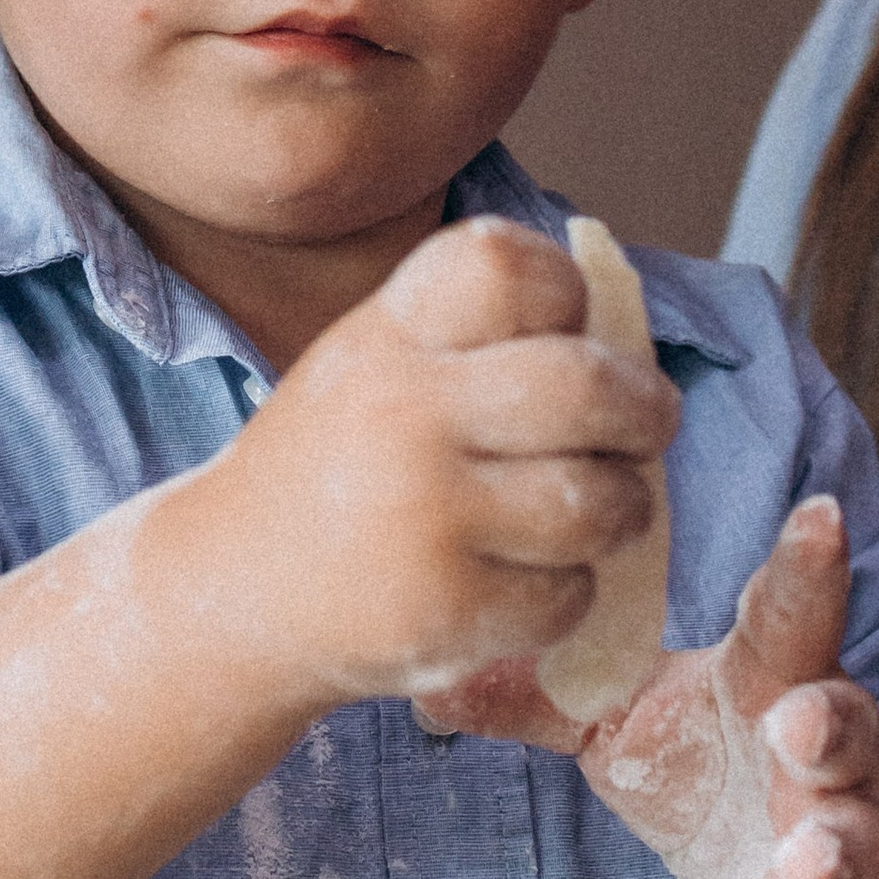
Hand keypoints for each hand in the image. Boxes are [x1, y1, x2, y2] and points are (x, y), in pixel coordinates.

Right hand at [244, 217, 679, 710]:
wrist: (230, 597)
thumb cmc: (336, 468)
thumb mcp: (374, 369)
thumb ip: (477, 344)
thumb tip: (631, 344)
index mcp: (385, 338)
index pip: (508, 266)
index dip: (563, 292)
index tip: (564, 329)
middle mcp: (401, 416)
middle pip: (584, 383)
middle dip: (644, 408)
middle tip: (648, 424)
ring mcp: (424, 519)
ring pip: (596, 500)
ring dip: (623, 507)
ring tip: (601, 510)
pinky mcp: (445, 612)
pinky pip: (568, 593)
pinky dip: (569, 591)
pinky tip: (529, 580)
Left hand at [418, 493, 878, 878]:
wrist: (794, 872)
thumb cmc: (702, 758)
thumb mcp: (620, 720)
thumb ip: (537, 698)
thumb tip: (423, 674)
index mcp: (769, 680)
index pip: (792, 615)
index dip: (809, 566)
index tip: (820, 511)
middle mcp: (821, 755)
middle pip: (847, 724)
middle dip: (831, 724)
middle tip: (796, 723)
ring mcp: (836, 842)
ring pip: (856, 844)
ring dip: (834, 857)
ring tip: (804, 868)